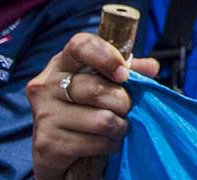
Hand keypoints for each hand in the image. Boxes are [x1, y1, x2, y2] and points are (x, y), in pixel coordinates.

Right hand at [26, 33, 159, 179]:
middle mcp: (46, 85)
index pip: (81, 46)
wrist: (52, 151)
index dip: (107, 57)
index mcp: (61, 63)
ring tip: (118, 127)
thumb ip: (128, 71)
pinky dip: (109, 145)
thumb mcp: (102, 83)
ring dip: (119, 127)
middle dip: (123, 103)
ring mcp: (44, 114)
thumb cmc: (83, 108)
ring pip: (101, 120)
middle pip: (97, 89)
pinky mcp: (47, 144)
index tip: (124, 74)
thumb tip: (152, 67)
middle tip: (126, 109)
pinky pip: (95, 143)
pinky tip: (106, 143)